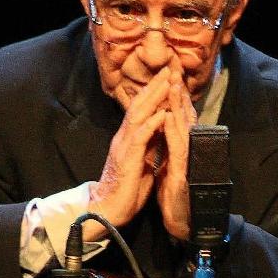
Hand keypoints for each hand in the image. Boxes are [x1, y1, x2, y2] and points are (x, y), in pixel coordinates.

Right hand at [88, 66, 177, 227]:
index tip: (167, 78)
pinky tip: (162, 112)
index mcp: (128, 139)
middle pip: (140, 105)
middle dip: (155, 86)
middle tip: (169, 68)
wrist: (108, 209)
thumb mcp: (142, 162)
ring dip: (154, 97)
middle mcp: (124, 138)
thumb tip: (160, 131)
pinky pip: (141, 137)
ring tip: (167, 81)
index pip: (141, 110)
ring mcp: (124, 146)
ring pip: (139, 115)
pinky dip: (152, 123)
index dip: (154, 93)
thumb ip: (149, 145)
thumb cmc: (126, 190)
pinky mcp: (128, 159)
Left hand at [154, 71, 197, 241]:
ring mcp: (186, 162)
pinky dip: (173, 131)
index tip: (169, 75)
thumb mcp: (167, 168)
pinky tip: (169, 116)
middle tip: (174, 68)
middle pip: (183, 117)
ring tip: (173, 84)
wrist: (181, 225)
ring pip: (183, 127)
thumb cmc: (174, 199)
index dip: (174, 97)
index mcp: (180, 150)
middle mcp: (186, 152)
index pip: (177, 118)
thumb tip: (164, 130)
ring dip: (177, 105)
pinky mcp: (182, 174)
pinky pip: (177, 148)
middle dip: (178, 92)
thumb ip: (167, 148)